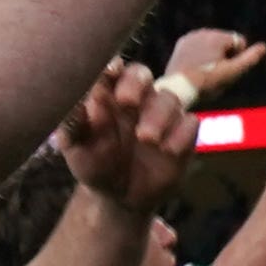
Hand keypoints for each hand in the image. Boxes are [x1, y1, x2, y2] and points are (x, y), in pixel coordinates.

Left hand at [57, 57, 199, 215]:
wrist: (122, 197)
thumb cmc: (96, 165)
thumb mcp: (77, 150)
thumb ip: (74, 126)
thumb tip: (83, 104)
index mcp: (107, 97)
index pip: (111, 73)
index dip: (111, 68)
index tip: (110, 71)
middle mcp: (136, 100)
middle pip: (141, 74)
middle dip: (135, 83)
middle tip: (126, 101)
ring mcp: (162, 115)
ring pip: (169, 98)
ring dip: (159, 116)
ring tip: (146, 138)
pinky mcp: (183, 134)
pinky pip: (190, 123)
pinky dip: (180, 135)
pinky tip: (167, 151)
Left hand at [160, 27, 265, 103]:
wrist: (178, 88)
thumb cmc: (207, 82)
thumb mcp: (232, 72)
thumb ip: (249, 58)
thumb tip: (264, 46)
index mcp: (217, 36)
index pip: (240, 42)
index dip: (237, 57)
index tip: (224, 69)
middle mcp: (203, 31)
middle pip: (226, 42)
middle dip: (225, 55)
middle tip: (213, 71)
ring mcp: (191, 36)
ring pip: (213, 44)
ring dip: (213, 54)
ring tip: (204, 70)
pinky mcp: (181, 43)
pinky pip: (199, 46)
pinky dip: (200, 53)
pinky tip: (195, 66)